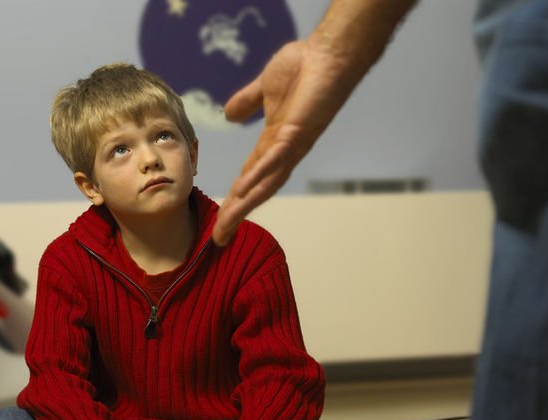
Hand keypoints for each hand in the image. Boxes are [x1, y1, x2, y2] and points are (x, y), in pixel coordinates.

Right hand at [212, 0, 415, 245]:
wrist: (329, 53)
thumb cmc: (302, 68)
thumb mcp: (264, 88)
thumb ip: (247, 102)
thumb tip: (229, 114)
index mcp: (272, 145)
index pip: (248, 180)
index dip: (234, 201)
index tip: (220, 221)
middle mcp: (281, 153)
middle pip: (254, 191)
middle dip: (236, 214)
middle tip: (219, 239)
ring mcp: (290, 147)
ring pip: (263, 184)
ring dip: (244, 205)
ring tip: (226, 223)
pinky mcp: (297, 134)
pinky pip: (274, 160)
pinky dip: (258, 176)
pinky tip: (242, 191)